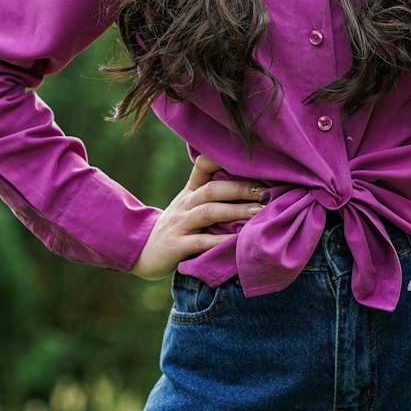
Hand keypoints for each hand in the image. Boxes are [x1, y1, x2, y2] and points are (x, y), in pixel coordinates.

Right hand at [131, 154, 266, 279]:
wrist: (144, 252)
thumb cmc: (178, 226)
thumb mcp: (189, 205)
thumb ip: (213, 193)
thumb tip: (252, 181)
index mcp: (190, 191)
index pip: (202, 166)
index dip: (222, 158)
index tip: (249, 158)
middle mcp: (184, 203)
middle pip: (212, 189)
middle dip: (240, 188)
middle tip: (266, 191)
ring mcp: (180, 224)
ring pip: (209, 212)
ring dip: (235, 211)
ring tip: (258, 212)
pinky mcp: (177, 246)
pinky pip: (201, 242)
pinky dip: (221, 241)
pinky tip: (238, 241)